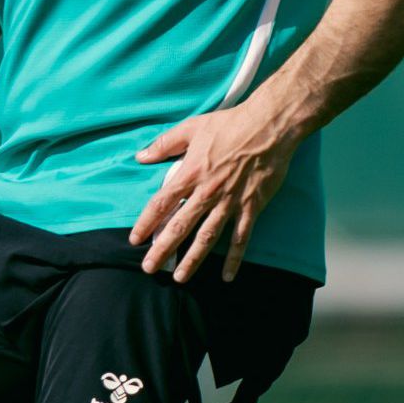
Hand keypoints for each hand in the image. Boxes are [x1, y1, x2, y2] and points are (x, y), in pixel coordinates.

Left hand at [129, 98, 302, 283]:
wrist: (268, 127)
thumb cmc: (229, 124)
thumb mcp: (192, 128)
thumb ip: (165, 144)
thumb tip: (141, 156)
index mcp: (190, 173)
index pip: (161, 203)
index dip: (146, 222)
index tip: (135, 239)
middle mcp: (207, 192)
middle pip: (180, 226)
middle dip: (162, 249)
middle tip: (149, 268)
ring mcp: (230, 202)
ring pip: (207, 237)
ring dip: (192, 259)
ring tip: (180, 278)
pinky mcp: (251, 207)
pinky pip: (240, 238)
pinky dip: (234, 258)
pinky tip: (226, 276)